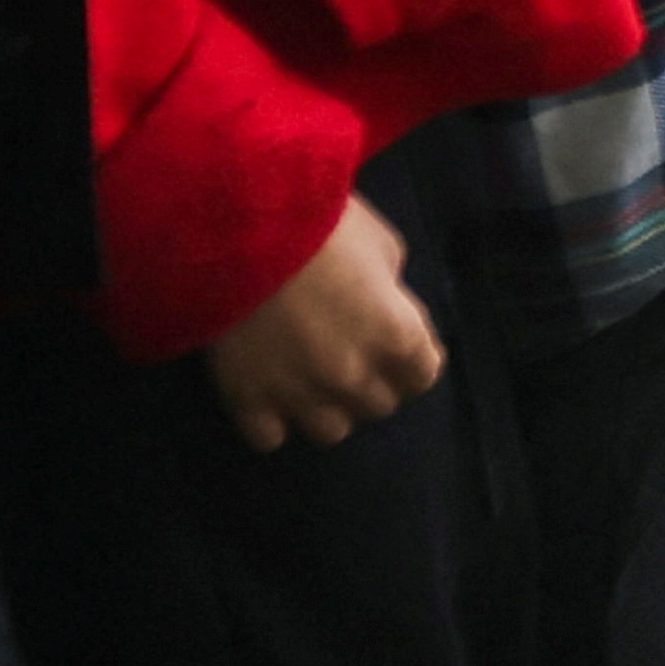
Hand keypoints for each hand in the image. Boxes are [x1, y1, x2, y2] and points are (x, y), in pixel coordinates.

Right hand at [208, 194, 441, 448]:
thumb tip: (385, 307)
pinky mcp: (248, 400)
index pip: (423, 376)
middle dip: (373, 383)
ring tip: (315, 383)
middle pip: (379, 405)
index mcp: (397, 336)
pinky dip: (273, 421)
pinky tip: (270, 395)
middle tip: (355, 358)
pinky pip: (270, 438)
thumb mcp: (383, 247)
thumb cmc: (323, 227)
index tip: (399, 349)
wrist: (241, 232)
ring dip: (329, 408)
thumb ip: (391, 292)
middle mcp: (354, 376)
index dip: (412, 362)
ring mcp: (300, 394)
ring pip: (331, 431)